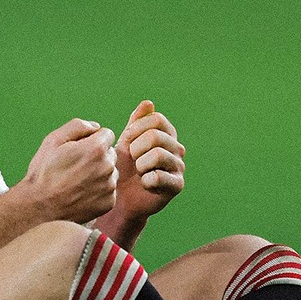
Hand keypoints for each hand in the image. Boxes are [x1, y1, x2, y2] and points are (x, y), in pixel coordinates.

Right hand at [23, 118, 117, 223]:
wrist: (40, 207)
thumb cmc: (44, 173)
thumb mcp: (53, 140)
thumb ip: (77, 126)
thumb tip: (95, 127)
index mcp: (96, 148)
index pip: (107, 134)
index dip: (91, 139)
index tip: (78, 149)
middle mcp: (107, 166)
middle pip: (110, 153)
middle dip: (97, 156)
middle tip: (76, 166)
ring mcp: (109, 186)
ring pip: (111, 172)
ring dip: (99, 173)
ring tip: (77, 181)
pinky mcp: (109, 202)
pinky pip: (109, 190)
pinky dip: (99, 190)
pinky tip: (82, 193)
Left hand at [113, 101, 184, 223]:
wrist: (121, 197)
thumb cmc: (124, 166)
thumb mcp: (126, 141)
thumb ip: (136, 122)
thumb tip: (148, 103)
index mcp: (167, 134)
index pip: (157, 119)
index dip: (137, 128)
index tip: (128, 140)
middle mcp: (177, 148)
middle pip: (156, 136)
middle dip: (136, 148)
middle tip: (133, 160)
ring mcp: (179, 166)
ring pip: (158, 155)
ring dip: (140, 165)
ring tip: (139, 172)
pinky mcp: (177, 185)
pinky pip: (158, 176)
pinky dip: (145, 181)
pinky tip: (144, 184)